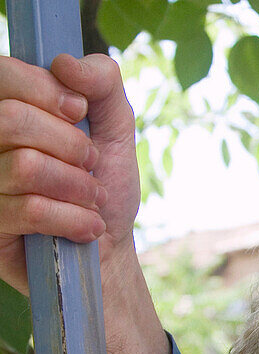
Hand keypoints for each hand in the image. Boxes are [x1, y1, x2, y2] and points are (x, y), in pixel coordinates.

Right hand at [0, 53, 168, 353]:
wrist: (109, 252)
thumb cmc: (105, 186)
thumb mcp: (115, 130)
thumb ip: (103, 85)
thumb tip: (65, 64)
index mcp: (7, 109)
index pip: (1, 74)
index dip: (46, 92)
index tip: (79, 114)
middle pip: (9, 120)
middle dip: (70, 146)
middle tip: (89, 166)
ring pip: (23, 167)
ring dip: (76, 187)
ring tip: (90, 200)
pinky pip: (30, 210)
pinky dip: (73, 218)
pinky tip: (85, 227)